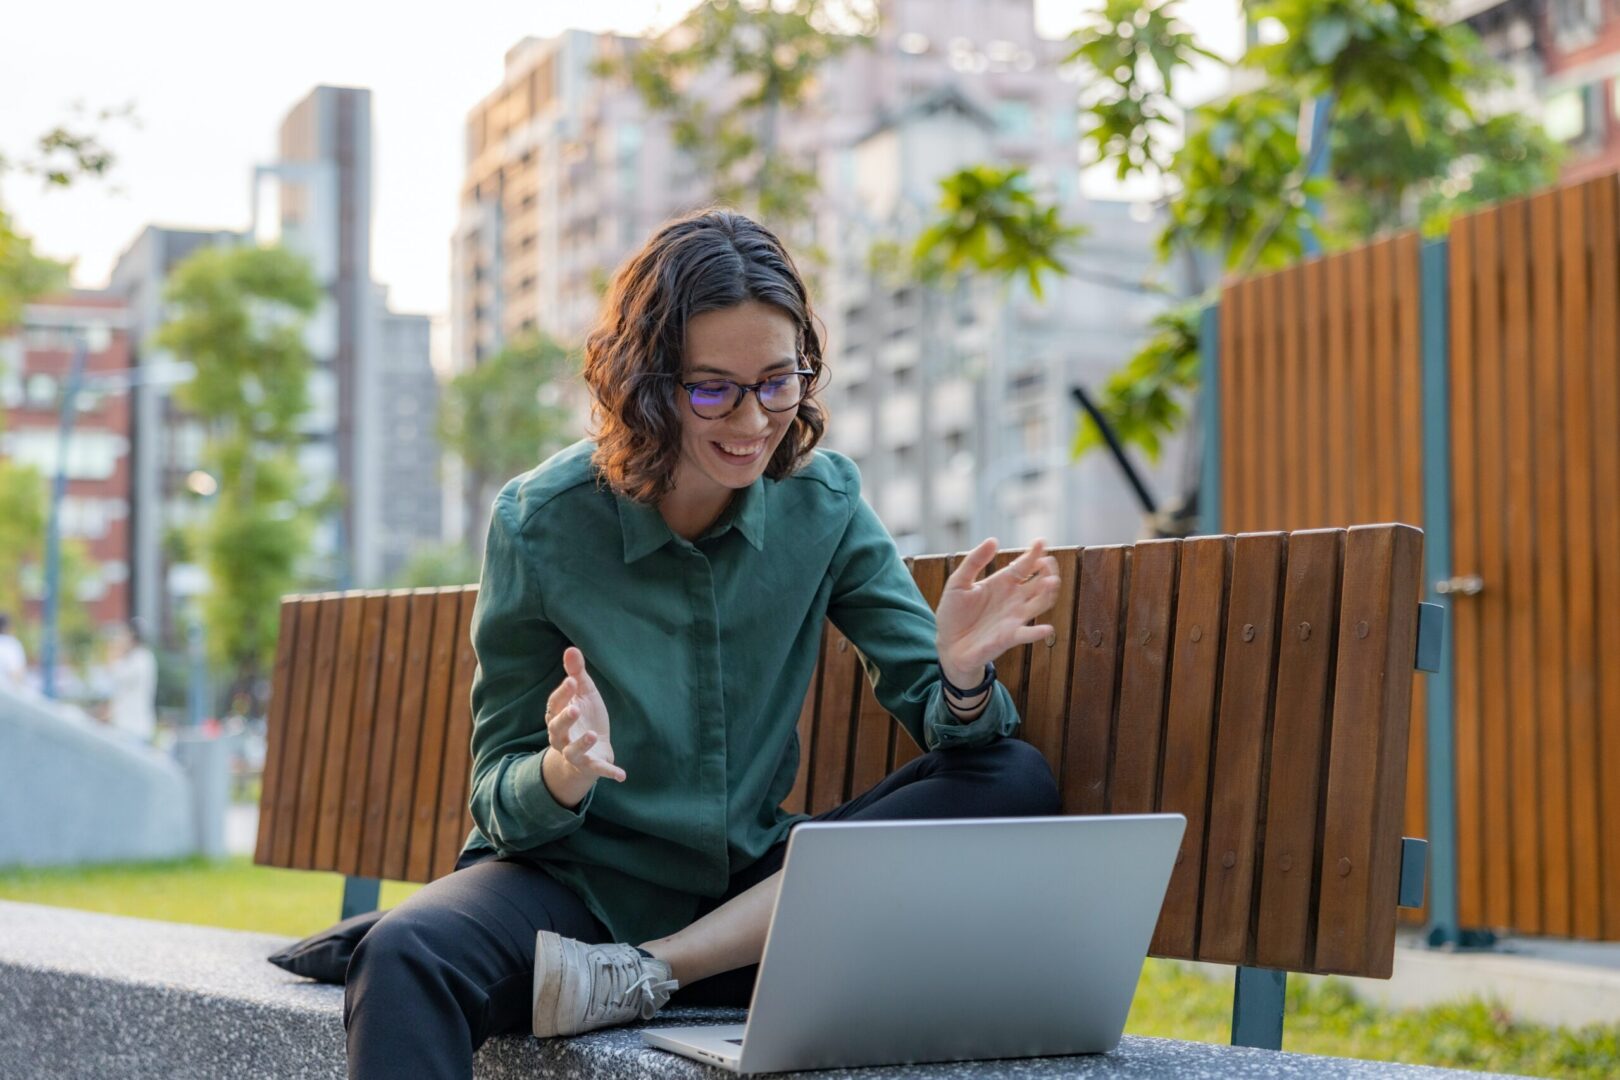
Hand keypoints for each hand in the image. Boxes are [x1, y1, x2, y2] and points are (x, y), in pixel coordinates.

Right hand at [544, 647, 626, 783]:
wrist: (592, 748)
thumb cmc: (585, 715)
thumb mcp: (583, 693)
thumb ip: (577, 673)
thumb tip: (570, 648)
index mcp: (558, 716)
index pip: (555, 704)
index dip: (562, 694)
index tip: (572, 681)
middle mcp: (561, 736)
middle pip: (557, 729)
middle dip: (565, 720)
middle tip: (574, 709)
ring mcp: (575, 752)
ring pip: (573, 751)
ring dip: (582, 744)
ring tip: (593, 735)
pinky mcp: (591, 765)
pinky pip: (597, 770)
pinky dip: (608, 771)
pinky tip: (622, 775)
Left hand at [935, 537, 1060, 684]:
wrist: (948, 644)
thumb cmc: (953, 614)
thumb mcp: (958, 583)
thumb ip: (974, 561)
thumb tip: (993, 540)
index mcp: (1002, 583)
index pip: (1024, 566)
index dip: (1034, 554)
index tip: (1040, 541)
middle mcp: (1014, 599)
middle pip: (1039, 582)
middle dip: (1047, 571)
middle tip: (1047, 562)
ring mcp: (1015, 618)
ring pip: (1040, 604)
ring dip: (1048, 594)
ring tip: (1051, 582)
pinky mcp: (1010, 637)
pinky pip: (1028, 634)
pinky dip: (1037, 632)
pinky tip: (1046, 628)